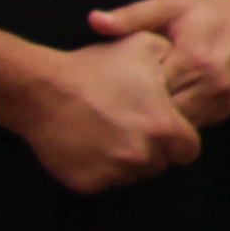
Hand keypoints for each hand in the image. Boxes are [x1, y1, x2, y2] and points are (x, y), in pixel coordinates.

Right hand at [14, 34, 204, 195]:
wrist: (41, 90)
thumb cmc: (94, 68)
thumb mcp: (144, 47)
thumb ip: (174, 60)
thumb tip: (188, 68)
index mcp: (163, 128)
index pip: (189, 150)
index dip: (178, 140)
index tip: (162, 128)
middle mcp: (142, 156)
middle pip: (159, 163)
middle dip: (151, 149)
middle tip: (129, 127)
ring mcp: (114, 173)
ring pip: (132, 174)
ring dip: (125, 160)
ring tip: (107, 132)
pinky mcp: (87, 184)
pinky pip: (104, 181)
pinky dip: (99, 169)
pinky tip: (88, 144)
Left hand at [92, 0, 229, 133]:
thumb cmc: (210, 13)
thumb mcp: (170, 5)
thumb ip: (132, 16)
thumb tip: (94, 21)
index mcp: (193, 61)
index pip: (147, 90)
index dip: (123, 91)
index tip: (105, 86)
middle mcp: (210, 88)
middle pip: (161, 114)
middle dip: (136, 111)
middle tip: (111, 105)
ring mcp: (220, 104)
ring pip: (176, 127)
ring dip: (154, 121)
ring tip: (130, 112)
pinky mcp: (225, 112)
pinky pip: (191, 127)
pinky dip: (172, 121)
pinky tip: (155, 112)